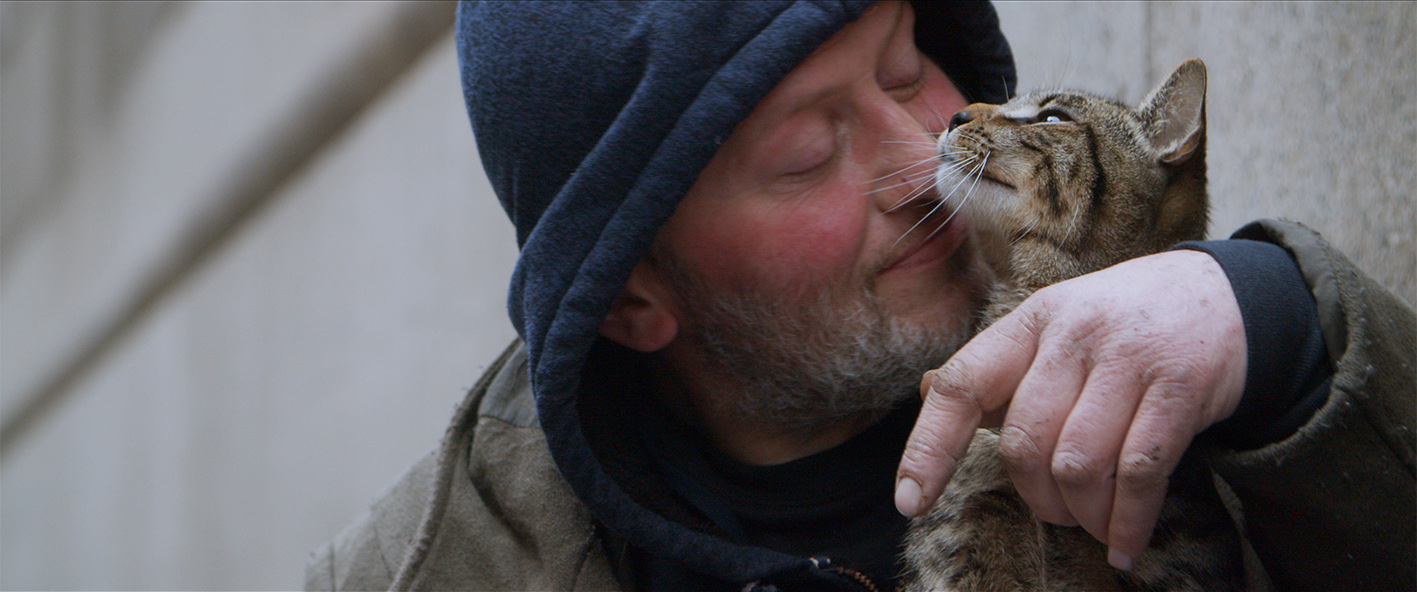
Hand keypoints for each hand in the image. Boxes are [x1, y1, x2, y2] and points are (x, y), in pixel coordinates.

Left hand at [895, 250, 1247, 569]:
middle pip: (1025, 441)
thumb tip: (929, 393)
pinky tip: (1123, 544)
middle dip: (1035, 496)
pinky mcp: (1181, 386)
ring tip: (1093, 523)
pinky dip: (1127, 523)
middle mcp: (1073, 334)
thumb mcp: (1052, 329)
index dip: (929, 447)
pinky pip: (1140, 473)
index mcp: (1029, 322)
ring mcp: (1129, 358)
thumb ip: (998, 371)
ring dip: (1082, 513)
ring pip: (1078, 463)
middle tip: (1055, 511)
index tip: (910, 500)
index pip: (963, 385)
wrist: (1220, 296)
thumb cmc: (1118, 326)